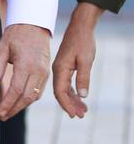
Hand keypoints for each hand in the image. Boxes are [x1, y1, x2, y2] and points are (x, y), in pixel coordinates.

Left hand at [0, 23, 50, 119]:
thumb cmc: (15, 36)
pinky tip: (19, 102)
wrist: (34, 25)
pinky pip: (39, 90)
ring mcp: (44, 72)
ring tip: (8, 112)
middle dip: (14, 108)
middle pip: (27, 96)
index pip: (16, 90)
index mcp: (26, 64)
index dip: (8, 103)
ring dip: (22, 106)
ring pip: (35, 95)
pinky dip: (29, 98)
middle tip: (2, 116)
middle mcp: (38, 71)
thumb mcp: (1, 48)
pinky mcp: (47, 73)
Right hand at [52, 2, 104, 117]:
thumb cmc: (83, 42)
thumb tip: (82, 96)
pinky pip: (66, 83)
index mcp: (60, 69)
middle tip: (80, 116)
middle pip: (61, 92)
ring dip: (72, 100)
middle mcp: (58, 70)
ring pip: (64, 89)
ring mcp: (61, 68)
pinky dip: (73, 92)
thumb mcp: (86, 60)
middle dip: (70, 105)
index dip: (66, 104)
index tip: (74, 115)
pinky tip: (79, 98)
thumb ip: (83, 78)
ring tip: (83, 111)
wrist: (80, 27)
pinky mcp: (65, 66)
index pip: (60, 91)